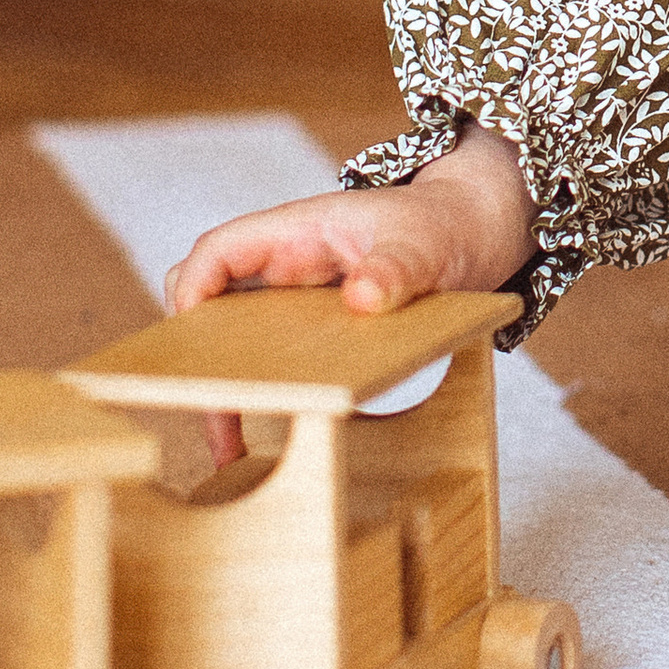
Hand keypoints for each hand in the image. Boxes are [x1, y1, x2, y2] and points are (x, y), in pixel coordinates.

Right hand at [167, 122, 534, 463]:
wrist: (478, 230)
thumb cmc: (446, 225)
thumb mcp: (426, 246)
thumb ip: (397, 267)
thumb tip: (362, 299)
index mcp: (299, 230)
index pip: (219, 250)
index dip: (192, 291)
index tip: (190, 343)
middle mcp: (289, 262)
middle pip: (214, 300)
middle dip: (200, 355)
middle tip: (212, 418)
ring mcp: (301, 294)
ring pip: (241, 333)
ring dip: (233, 380)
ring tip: (232, 443)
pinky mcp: (322, 324)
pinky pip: (281, 353)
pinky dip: (272, 387)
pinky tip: (281, 427)